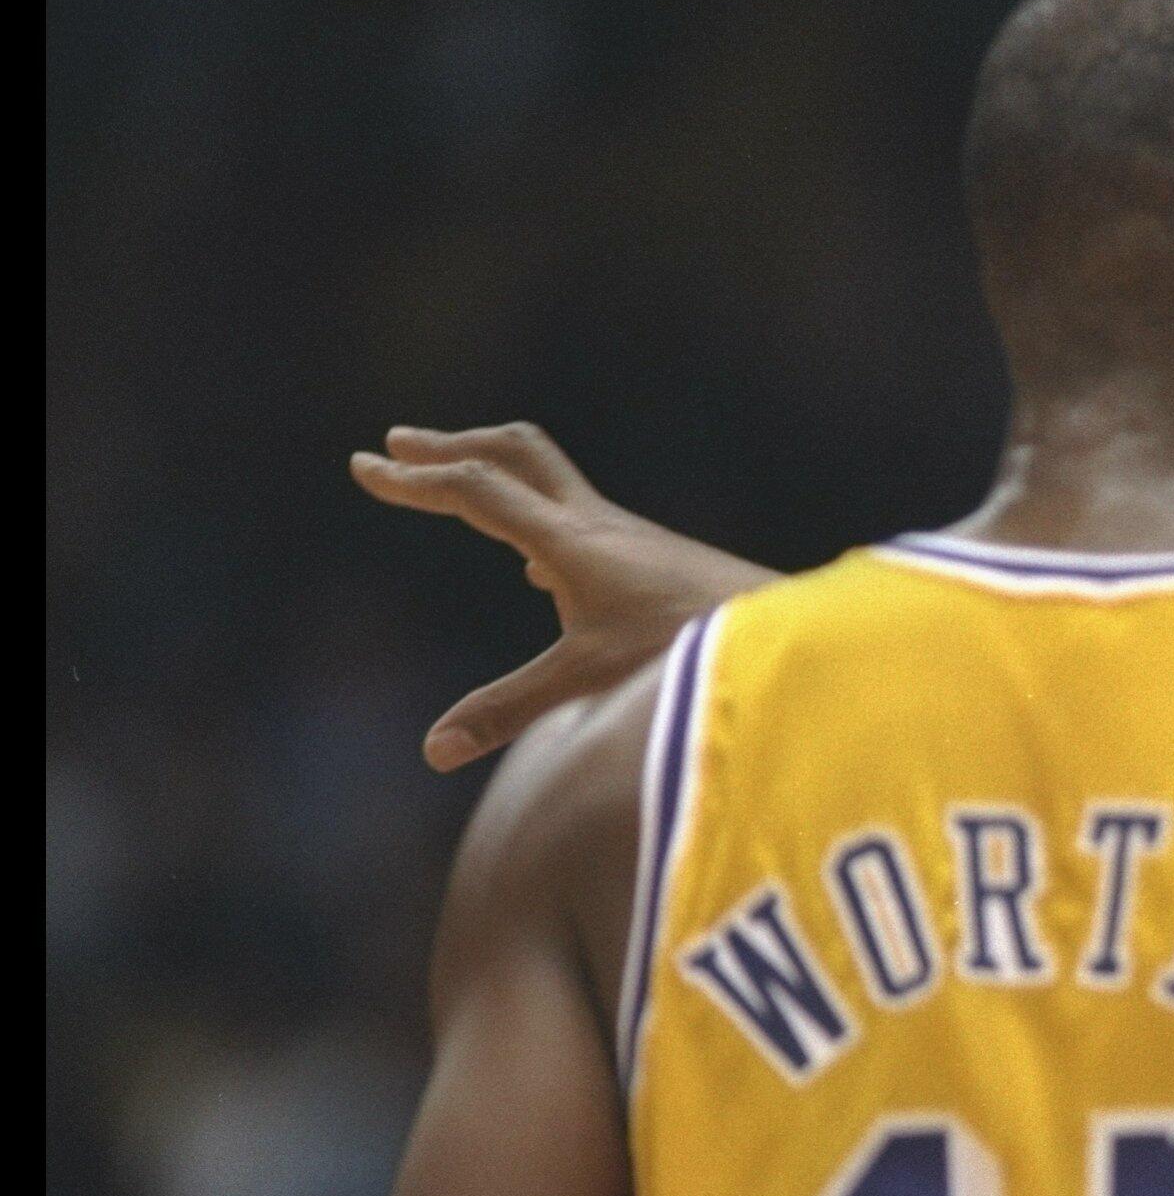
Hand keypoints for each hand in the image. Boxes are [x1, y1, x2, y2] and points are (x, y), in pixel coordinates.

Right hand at [353, 423, 776, 770]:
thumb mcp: (590, 680)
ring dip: (494, 478)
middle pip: (515, 456)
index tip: (361, 467)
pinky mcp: (653, 560)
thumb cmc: (691, 651)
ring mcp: (631, 537)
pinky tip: (540, 568)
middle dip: (453, 447)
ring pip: (550, 482)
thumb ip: (510, 710)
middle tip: (398, 444)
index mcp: (571, 541)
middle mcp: (599, 524)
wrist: (788, 632)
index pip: (477, 490)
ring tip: (452, 486)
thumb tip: (433, 751)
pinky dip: (539, 522)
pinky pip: (580, 522)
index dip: (415, 479)